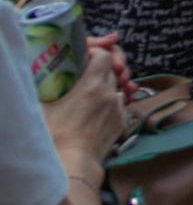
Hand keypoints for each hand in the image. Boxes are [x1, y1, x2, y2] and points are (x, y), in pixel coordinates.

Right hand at [42, 36, 127, 189]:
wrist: (73, 162)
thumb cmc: (56, 135)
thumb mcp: (46, 107)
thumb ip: (52, 86)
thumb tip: (51, 77)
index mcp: (91, 85)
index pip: (104, 56)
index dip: (97, 53)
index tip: (87, 58)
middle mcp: (109, 92)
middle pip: (113, 69)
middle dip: (103, 68)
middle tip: (91, 74)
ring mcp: (118, 106)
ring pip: (118, 86)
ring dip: (109, 85)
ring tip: (95, 92)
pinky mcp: (122, 119)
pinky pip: (121, 102)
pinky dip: (113, 101)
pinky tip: (101, 108)